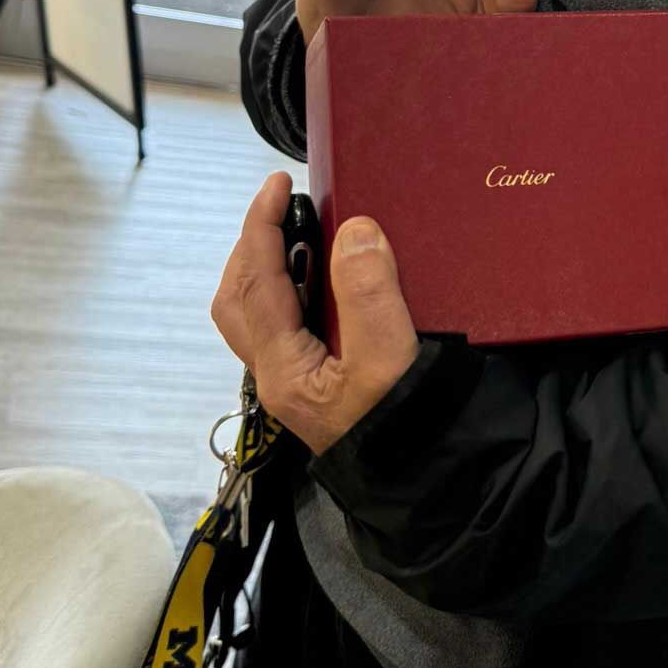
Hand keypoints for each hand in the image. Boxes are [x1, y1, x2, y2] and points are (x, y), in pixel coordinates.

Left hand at [212, 171, 420, 456]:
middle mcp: (277, 375)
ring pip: (257, 314)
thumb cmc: (406, 429)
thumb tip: (353, 231)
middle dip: (252, 246)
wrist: (429, 484)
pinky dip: (294, 290)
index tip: (278, 183)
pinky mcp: (317, 383)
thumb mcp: (389, 359)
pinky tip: (329, 281)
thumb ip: (369, 293)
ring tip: (303, 237)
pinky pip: (286, 325)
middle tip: (284, 208)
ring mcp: (295, 381)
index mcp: (283, 369)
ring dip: (268, 269)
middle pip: (237, 299)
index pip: (256, 282)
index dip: (260, 225)